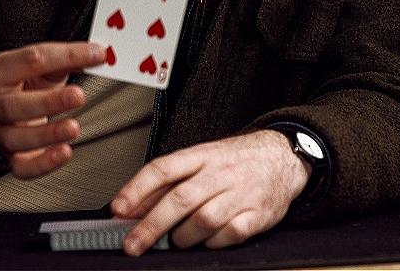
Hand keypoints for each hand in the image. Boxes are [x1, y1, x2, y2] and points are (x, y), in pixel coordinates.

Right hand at [0, 41, 105, 177]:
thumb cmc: (17, 81)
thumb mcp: (35, 64)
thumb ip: (64, 59)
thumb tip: (96, 55)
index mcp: (0, 72)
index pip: (32, 60)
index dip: (67, 56)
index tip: (97, 55)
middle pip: (15, 105)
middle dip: (50, 102)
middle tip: (78, 96)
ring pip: (18, 139)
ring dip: (49, 135)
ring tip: (73, 128)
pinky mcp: (9, 156)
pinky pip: (23, 167)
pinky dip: (44, 164)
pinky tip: (63, 152)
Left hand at [111, 130, 310, 254]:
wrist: (281, 156)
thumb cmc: (235, 160)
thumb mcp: (202, 159)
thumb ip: (171, 181)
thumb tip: (134, 207)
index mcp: (201, 154)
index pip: (163, 168)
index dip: (138, 189)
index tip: (119, 208)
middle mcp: (218, 172)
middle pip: (180, 198)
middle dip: (151, 225)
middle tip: (132, 244)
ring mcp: (239, 193)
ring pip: (203, 219)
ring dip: (182, 236)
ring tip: (175, 241)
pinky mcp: (257, 214)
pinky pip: (230, 234)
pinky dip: (213, 243)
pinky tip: (205, 242)